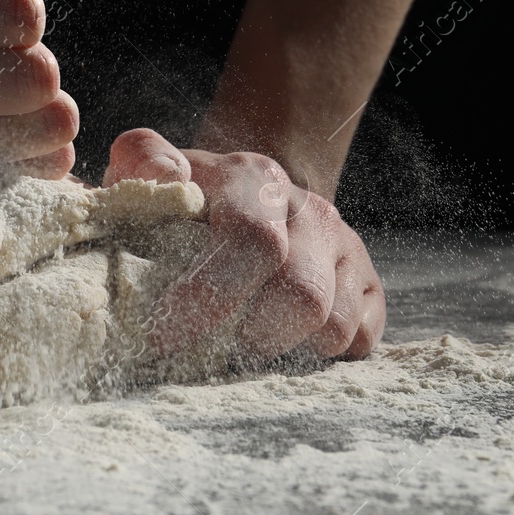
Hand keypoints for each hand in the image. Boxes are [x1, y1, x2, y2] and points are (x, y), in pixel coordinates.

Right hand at [0, 0, 76, 177]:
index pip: (20, 16)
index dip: (28, 16)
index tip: (2, 19)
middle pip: (32, 79)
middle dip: (38, 70)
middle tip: (9, 67)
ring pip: (28, 134)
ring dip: (40, 120)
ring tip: (10, 104)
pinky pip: (9, 177)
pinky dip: (25, 159)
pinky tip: (3, 140)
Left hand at [103, 128, 383, 360]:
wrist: (252, 198)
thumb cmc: (187, 202)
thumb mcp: (152, 168)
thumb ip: (144, 158)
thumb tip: (166, 176)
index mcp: (255, 179)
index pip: (251, 239)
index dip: (209, 296)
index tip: (165, 337)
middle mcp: (309, 209)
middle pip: (302, 293)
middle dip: (252, 338)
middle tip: (211, 354)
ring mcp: (345, 247)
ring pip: (334, 324)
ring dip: (284, 349)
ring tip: (243, 345)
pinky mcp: (368, 284)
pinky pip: (360, 338)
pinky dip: (319, 356)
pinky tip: (282, 343)